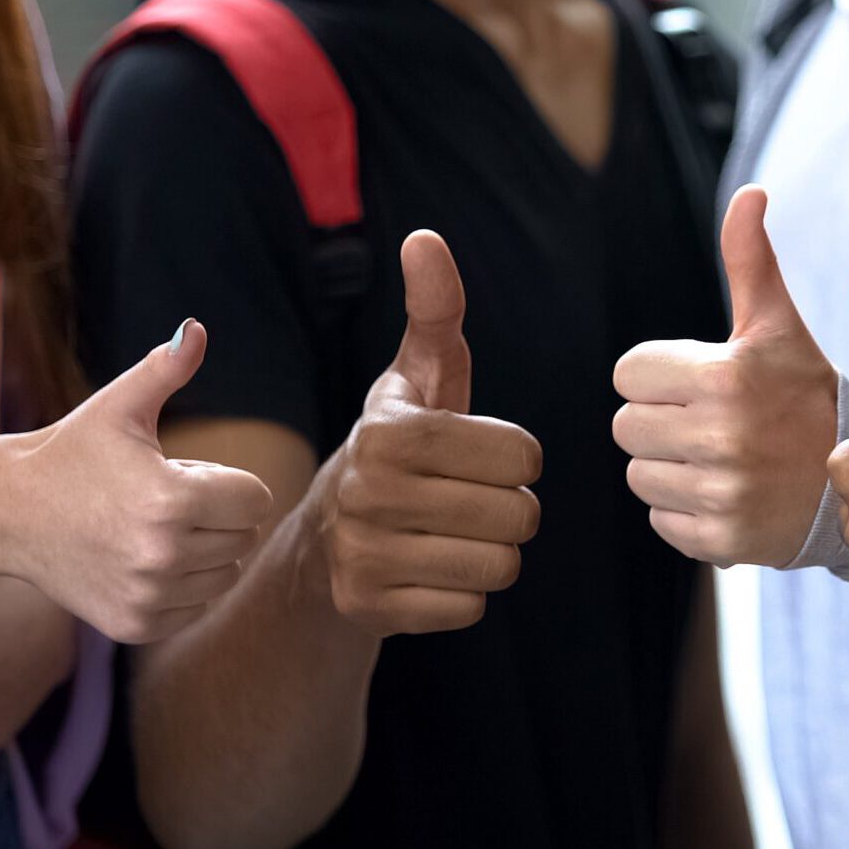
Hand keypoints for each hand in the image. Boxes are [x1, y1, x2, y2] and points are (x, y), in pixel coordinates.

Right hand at [0, 321, 273, 642]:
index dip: (228, 482)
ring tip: (151, 528)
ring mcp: (148, 595)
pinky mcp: (135, 625)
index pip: (256, 499)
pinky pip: (197, 606)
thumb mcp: (120, 407)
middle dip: (216, 514)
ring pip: (225, 574)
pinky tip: (142, 560)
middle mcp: (162, 554)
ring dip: (204, 551)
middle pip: (243, 536)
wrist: (9, 513)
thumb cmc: (74, 453)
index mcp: (171, 499)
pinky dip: (183, 586)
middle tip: (161, 499)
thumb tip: (197, 328)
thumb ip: (166, 368)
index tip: (185, 473)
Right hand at [316, 231, 543, 636]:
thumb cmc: (400, 445)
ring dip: (492, 551)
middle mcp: (367, 492)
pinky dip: (464, 593)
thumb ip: (436, 311)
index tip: (476, 454)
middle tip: (466, 499)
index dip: (515, 457)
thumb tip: (424, 238)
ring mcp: (363, 555)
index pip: (522, 455)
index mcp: (389, 430)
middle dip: (509, 508)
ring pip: (501, 565)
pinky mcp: (368, 609)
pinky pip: (472, 608)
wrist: (326, 540)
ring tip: (451, 533)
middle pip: (519, 514)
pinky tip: (429, 569)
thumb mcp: (419, 377)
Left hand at [613, 185, 836, 567]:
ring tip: (720, 457)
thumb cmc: (805, 391)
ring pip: (639, 473)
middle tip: (711, 420)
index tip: (702, 381)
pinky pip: (660, 518)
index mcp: (728, 377)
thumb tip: (749, 192)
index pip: (629, 373)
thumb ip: (751, 259)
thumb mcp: (779, 325)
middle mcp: (724, 437)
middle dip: (662, 418)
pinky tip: (726, 492)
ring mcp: (722, 494)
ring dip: (670, 465)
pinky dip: (685, 509)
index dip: (659, 374)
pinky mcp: (721, 541)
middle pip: (627, 424)